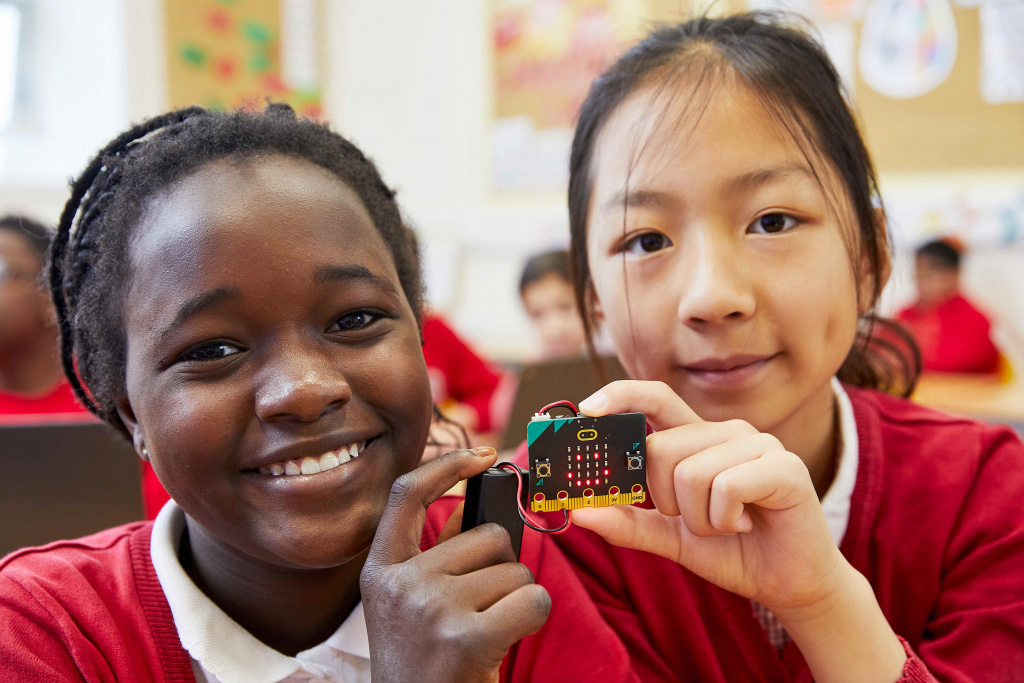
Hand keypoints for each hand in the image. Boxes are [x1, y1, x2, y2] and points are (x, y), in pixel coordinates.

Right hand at [361, 447, 550, 682]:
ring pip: (514, 569)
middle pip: (487, 536)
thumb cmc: (425, 663)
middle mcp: (401, 584)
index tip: (481, 453)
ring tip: (487, 630)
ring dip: (515, 597)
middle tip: (481, 610)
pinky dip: (533, 616)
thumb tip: (462, 504)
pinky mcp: (465, 637)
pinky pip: (533, 599)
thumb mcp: (410, 605)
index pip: (407, 495)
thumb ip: (433, 555)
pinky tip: (505, 638)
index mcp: (380, 571)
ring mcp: (431, 609)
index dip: (445, 465)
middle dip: (500, 568)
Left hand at [574, 380, 845, 614]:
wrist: (788, 584)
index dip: (621, 395)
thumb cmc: (732, 551)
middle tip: (696, 520)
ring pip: (690, 473)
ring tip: (727, 526)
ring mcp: (758, 443)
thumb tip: (579, 510)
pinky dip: (725, 520)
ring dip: (699, 519)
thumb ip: (627, 522)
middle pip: (661, 450)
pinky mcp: (784, 466)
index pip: (655, 398)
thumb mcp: (670, 538)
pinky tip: (745, 524)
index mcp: (697, 440)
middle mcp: (726, 432)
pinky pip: (725, 487)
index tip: (587, 408)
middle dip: (665, 500)